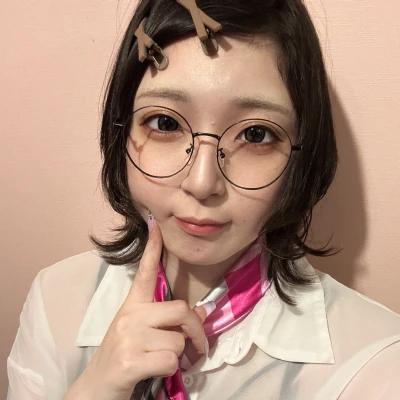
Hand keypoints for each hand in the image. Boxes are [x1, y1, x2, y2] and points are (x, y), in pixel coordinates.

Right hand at [63, 220, 207, 399]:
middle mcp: (130, 316)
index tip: (156, 225)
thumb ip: (169, 320)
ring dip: (177, 355)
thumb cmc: (123, 355)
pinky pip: (170, 360)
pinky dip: (170, 370)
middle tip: (199, 345)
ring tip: (158, 359)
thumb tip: (202, 311)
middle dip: (196, 329)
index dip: (152, 249)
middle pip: (181, 309)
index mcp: (132, 306)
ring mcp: (129, 338)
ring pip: (178, 340)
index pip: (144, 272)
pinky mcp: (129, 362)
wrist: (96, 388)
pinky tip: (153, 370)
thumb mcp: (143, 333)